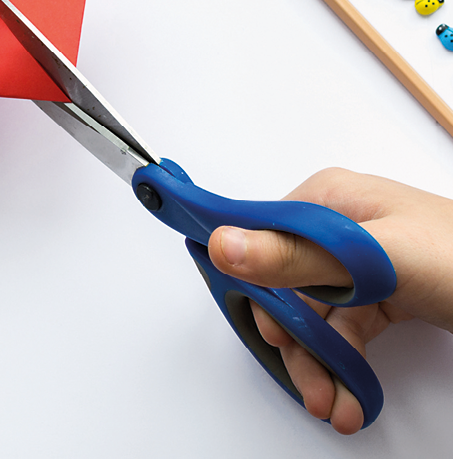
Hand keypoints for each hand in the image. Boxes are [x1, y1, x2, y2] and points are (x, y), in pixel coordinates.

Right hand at [207, 167, 452, 434]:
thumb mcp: (379, 259)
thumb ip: (298, 255)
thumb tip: (223, 245)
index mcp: (328, 200)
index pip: (262, 239)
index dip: (258, 290)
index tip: (269, 333)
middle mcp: (336, 227)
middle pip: (286, 287)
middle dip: (297, 343)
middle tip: (311, 386)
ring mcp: (360, 262)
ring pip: (315, 316)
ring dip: (320, 365)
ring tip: (333, 404)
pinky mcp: (381, 292)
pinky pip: (345, 330)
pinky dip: (344, 365)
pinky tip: (349, 394)